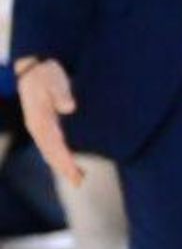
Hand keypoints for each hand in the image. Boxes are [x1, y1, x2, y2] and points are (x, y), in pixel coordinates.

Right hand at [17, 59, 81, 185]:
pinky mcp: (44, 124)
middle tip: (78, 182)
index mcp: (39, 119)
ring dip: (62, 165)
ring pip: (50, 150)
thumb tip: (68, 107)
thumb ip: (61, 93)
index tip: (73, 170)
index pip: (53, 144)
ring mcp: (39, 126)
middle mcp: (37, 126)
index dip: (63, 158)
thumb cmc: (46, 73)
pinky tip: (69, 162)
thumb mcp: (53, 79)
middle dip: (64, 167)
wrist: (34, 67)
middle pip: (51, 152)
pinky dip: (60, 155)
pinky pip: (51, 144)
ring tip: (77, 178)